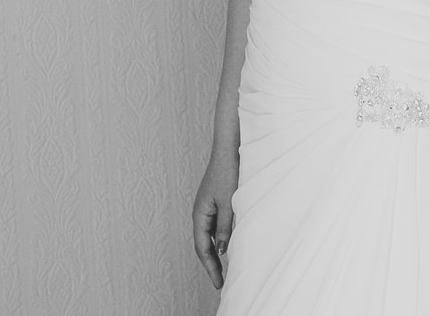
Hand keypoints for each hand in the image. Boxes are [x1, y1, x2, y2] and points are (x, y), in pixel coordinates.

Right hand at [192, 150, 237, 288]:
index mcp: (200, 214)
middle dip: (211, 263)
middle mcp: (200, 212)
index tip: (218, 282)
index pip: (202, 247)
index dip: (210, 266)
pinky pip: (215, 225)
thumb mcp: (229, 203)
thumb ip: (225, 227)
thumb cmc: (229, 171)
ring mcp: (207, 206)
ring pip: (209, 235)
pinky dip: (221, 238)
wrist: (229, 147)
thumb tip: (221, 250)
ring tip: (225, 268)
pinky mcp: (216, 200)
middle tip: (221, 281)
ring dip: (216, 251)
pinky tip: (229, 244)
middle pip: (203, 244)